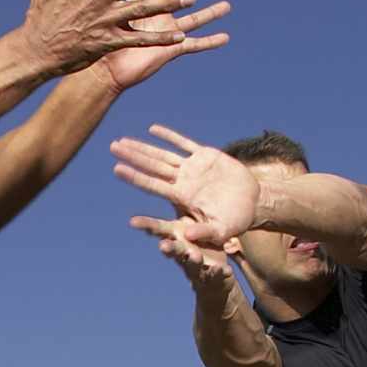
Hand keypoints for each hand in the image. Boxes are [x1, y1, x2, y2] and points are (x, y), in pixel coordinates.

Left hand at [69, 0, 228, 90]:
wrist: (98, 68)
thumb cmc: (91, 36)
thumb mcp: (93, 0)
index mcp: (138, 3)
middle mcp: (153, 16)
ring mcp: (162, 32)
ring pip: (191, 19)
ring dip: (208, 12)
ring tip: (226, 5)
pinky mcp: (168, 48)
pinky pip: (193, 45)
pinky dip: (209, 41)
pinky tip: (225, 38)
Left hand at [111, 125, 260, 245]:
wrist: (253, 203)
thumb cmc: (236, 220)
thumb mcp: (221, 230)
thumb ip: (206, 232)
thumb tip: (190, 236)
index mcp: (183, 197)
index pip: (153, 185)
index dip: (136, 177)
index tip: (117, 169)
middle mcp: (183, 181)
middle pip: (153, 166)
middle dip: (133, 156)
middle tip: (113, 147)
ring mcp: (193, 167)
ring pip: (164, 154)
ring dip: (144, 147)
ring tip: (123, 141)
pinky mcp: (207, 156)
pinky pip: (185, 144)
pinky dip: (170, 136)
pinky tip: (153, 130)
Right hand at [130, 214, 237, 305]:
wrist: (217, 275)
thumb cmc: (200, 244)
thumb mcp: (190, 225)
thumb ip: (180, 210)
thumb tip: (164, 184)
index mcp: (176, 237)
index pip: (159, 231)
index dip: (146, 226)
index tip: (133, 221)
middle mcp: (184, 253)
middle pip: (173, 250)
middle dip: (169, 248)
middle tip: (164, 245)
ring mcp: (198, 266)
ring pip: (193, 265)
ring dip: (193, 261)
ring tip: (195, 256)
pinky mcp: (214, 276)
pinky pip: (217, 275)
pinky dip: (221, 273)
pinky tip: (226, 270)